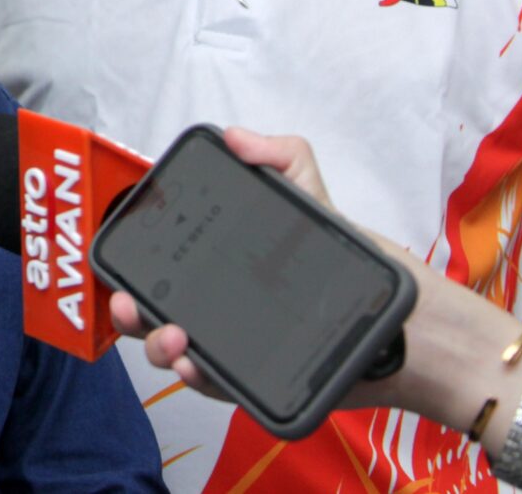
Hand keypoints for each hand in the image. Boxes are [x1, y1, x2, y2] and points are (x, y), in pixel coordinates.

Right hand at [108, 129, 430, 411]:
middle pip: (153, 314)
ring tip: (175, 339)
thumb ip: (281, 157)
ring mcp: (234, 347)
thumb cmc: (350, 264)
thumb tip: (237, 136)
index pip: (161, 268)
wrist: (401, 323)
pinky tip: (196, 364)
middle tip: (131, 306)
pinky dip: (198, 378)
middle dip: (128, 314)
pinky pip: (216, 385)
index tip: (120, 266)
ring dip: (160, 350)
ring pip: (176, 354)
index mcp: (218, 267)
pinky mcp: (256, 382)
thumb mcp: (312, 199)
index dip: (130, 269)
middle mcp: (217, 309)